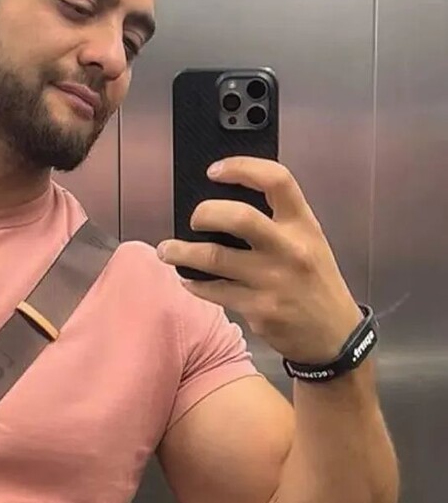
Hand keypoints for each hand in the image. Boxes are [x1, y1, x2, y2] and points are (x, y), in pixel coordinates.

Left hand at [157, 157, 362, 362]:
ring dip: (182, 252)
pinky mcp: (258, 308)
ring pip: (214, 258)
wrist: (334, 335)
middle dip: (204, 213)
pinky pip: (214, 290)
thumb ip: (277, 224)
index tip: (214, 170)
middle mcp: (290, 249)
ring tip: (167, 251)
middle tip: (192, 220)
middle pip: (239, 217)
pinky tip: (189, 280)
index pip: (277, 181)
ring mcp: (273, 280)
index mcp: (303, 225)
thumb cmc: (315, 283)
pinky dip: (195, 284)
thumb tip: (223, 208)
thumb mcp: (309, 243)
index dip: (242, 168)